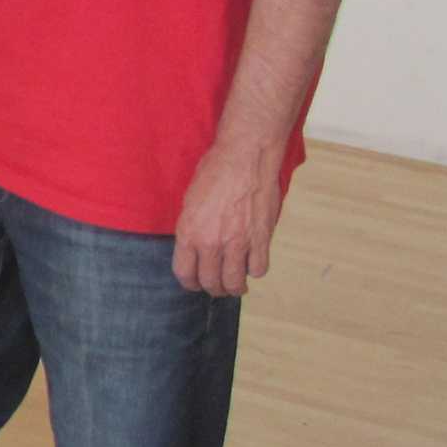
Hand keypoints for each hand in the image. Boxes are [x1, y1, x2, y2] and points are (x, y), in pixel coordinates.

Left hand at [171, 138, 281, 294]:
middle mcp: (212, 242)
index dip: (190, 283)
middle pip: (211, 282)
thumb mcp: (190, 202)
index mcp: (189, 233)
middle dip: (213, 288)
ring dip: (235, 287)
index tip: (195, 283)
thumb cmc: (215, 172)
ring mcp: (238, 243)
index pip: (185, 273)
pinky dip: (255, 270)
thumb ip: (192, 229)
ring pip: (235, 282)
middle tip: (217, 286)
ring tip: (236, 283)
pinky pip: (258, 268)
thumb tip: (195, 249)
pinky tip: (252, 263)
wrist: (245, 158)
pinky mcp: (261, 238)